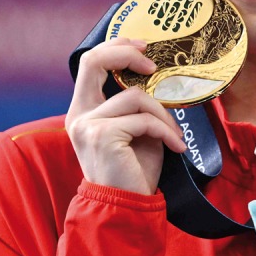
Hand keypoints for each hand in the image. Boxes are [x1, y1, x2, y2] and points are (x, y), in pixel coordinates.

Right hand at [66, 38, 184, 194]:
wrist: (126, 208)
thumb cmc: (132, 171)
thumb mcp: (134, 130)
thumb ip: (135, 106)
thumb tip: (156, 77)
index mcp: (83, 110)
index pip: (90, 63)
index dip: (115, 48)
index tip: (142, 47)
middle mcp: (79, 115)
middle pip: (94, 61)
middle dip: (127, 54)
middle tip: (154, 65)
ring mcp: (87, 125)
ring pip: (136, 97)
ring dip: (163, 116)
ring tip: (175, 136)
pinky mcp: (103, 136)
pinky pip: (145, 121)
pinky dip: (166, 132)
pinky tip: (176, 147)